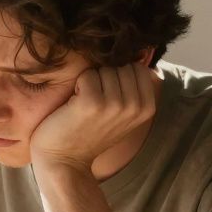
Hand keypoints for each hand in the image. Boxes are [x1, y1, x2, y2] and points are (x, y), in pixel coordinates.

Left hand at [29, 58, 160, 173]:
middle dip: (104, 78)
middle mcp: (135, 106)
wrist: (64, 161)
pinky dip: (77, 86)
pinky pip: (87, 75)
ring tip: (84, 106)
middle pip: (120, 65)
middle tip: (94, 104)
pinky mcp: (93, 103)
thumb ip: (134, 88)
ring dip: (90, 83)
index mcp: (148, 107)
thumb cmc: (90, 132)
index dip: (118, 77)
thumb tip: (142, 50)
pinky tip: (74, 106)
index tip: (108, 99)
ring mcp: (116, 104)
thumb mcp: (122, 112)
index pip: (137, 67)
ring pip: (104, 69)